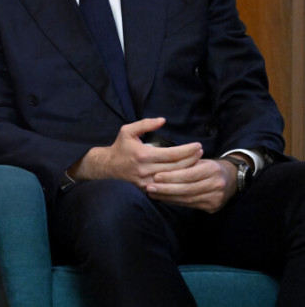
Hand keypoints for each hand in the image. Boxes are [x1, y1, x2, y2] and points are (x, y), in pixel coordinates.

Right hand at [69, 117, 202, 188]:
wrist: (108, 167)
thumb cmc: (120, 147)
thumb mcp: (128, 131)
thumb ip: (145, 124)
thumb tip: (163, 120)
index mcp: (143, 155)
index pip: (172, 154)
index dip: (188, 150)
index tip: (198, 145)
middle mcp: (146, 170)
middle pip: (177, 167)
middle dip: (192, 160)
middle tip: (201, 153)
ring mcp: (147, 182)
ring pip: (174, 178)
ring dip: (188, 171)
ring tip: (197, 162)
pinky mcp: (147, 189)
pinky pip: (168, 186)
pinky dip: (179, 181)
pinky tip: (187, 175)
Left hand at [146, 158, 237, 212]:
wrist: (231, 179)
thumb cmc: (208, 166)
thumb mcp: (199, 160)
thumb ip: (184, 163)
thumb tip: (159, 166)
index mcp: (212, 169)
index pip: (189, 174)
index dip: (171, 176)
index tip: (155, 176)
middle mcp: (216, 184)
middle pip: (187, 189)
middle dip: (166, 189)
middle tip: (149, 187)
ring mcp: (216, 198)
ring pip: (187, 199)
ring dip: (167, 197)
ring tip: (152, 194)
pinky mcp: (213, 207)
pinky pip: (190, 205)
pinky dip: (175, 202)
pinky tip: (164, 199)